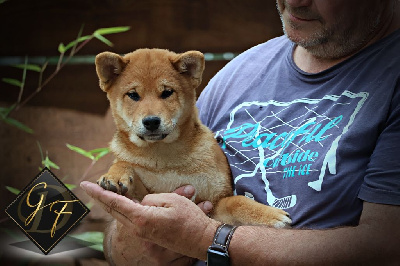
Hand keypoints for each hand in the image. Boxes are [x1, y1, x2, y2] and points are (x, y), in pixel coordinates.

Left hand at [80, 181, 216, 264]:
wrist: (201, 240)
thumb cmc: (189, 220)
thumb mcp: (172, 201)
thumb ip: (152, 199)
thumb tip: (142, 202)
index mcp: (142, 218)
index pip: (115, 202)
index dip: (99, 193)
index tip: (85, 185)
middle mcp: (137, 228)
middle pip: (113, 210)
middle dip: (99, 198)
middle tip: (88, 187)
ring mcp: (142, 233)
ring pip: (120, 215)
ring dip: (110, 204)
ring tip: (102, 193)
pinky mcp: (147, 235)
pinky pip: (130, 219)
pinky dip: (122, 210)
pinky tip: (121, 204)